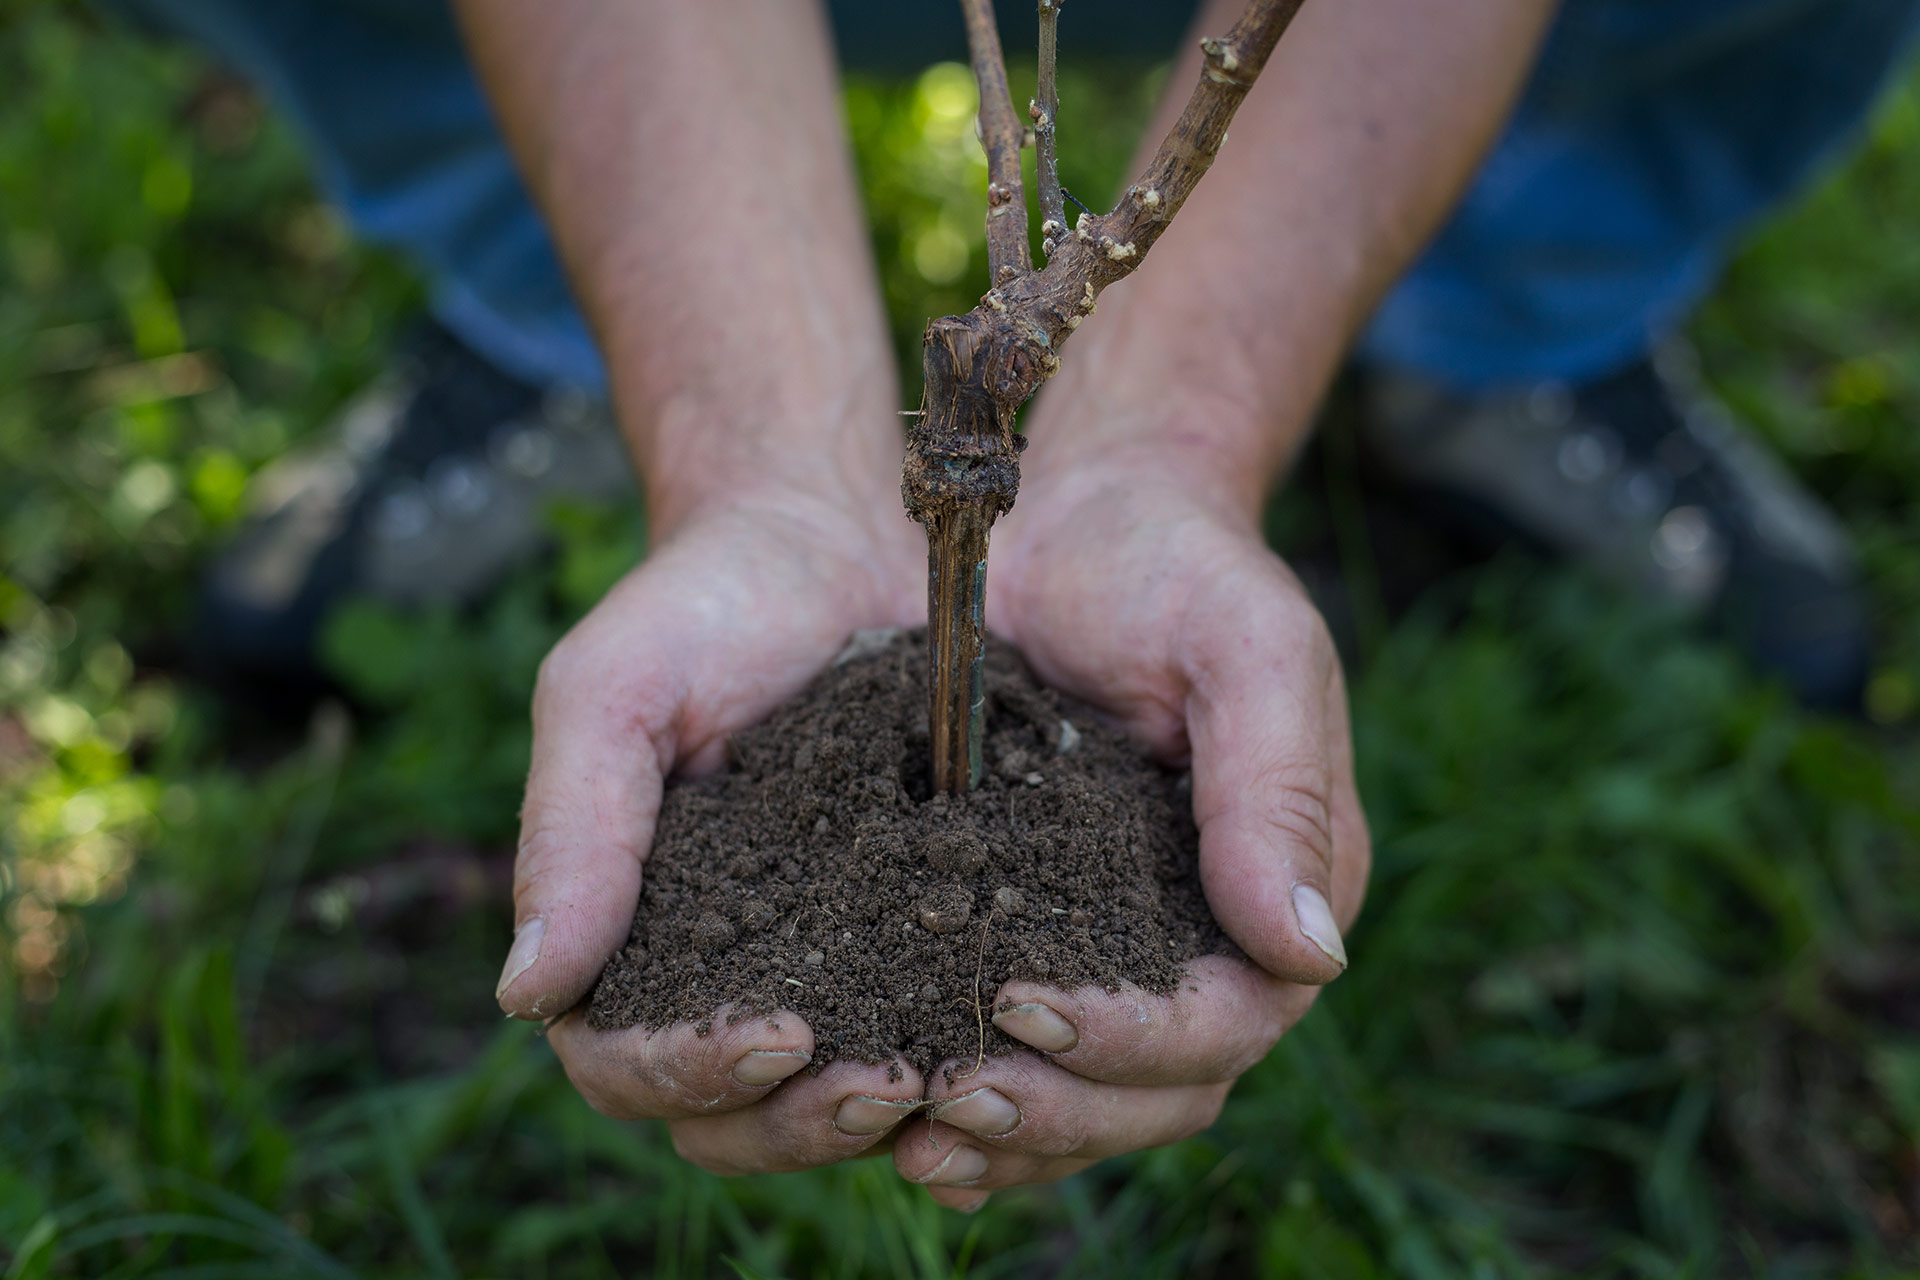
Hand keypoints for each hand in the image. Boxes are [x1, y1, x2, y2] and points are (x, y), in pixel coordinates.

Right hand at [496, 483, 934, 1171]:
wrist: (833, 533)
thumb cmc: (703, 608)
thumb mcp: (614, 693)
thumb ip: (574, 832)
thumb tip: (525, 992)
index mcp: (628, 940)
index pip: (626, 1064)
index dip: (689, 1072)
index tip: (777, 1037)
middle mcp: (721, 975)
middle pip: (732, 1121)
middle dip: (800, 1123)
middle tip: (884, 1086)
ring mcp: (825, 965)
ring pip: (828, 1105)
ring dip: (880, 1116)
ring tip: (950, 1080)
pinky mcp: (919, 934)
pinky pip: (927, 1028)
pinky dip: (957, 1055)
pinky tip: (1013, 1038)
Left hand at [886, 440, 1369, 1209]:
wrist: (1079, 526)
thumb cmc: (1175, 569)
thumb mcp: (1245, 648)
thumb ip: (1276, 790)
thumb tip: (1309, 954)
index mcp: (1282, 885)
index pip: (1230, 1017)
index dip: (1137, 1038)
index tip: (1022, 1008)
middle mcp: (1214, 945)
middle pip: (1161, 1091)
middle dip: (1061, 1110)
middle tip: (949, 1097)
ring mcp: (1125, 954)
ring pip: (1091, 1102)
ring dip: (1008, 1134)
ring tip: (911, 1136)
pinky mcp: (1042, 944)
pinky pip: (1025, 1062)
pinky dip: (971, 1109)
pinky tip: (896, 1127)